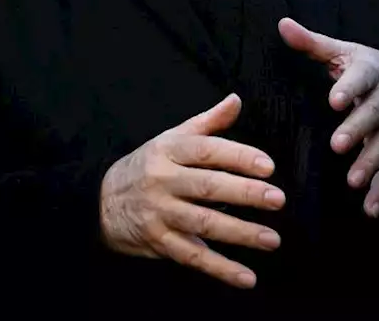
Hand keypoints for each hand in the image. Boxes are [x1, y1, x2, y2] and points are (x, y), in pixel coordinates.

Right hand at [99, 94, 286, 288]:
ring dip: (240, 233)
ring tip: (272, 238)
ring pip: (203, 223)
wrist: (100, 200)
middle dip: (245, 193)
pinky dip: (221, 269)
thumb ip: (207, 123)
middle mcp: (162, 180)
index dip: (238, 156)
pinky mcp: (158, 242)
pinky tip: (247, 277)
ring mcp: (159, 213)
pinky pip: (193, 257)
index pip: (206, 151)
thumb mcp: (171, 139)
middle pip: (207, 186)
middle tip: (277, 199)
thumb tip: (236, 100)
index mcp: (168, 150)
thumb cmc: (147, 166)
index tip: (268, 166)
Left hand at [278, 18, 378, 217]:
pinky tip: (370, 208)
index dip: (349, 88)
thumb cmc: (369, 66)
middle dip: (358, 130)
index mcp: (371, 72)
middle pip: (375, 114)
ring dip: (372, 162)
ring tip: (353, 180)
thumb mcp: (344, 50)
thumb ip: (313, 43)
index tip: (333, 100)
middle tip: (337, 145)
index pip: (361, 78)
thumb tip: (282, 24)